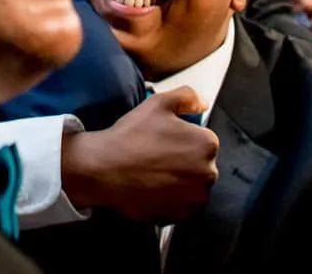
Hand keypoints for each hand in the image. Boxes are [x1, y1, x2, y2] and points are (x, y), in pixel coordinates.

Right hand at [61, 86, 218, 222]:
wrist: (104, 169)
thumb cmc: (131, 136)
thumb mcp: (158, 103)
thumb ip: (187, 96)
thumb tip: (203, 103)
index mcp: (206, 144)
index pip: (204, 140)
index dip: (184, 138)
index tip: (166, 140)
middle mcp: (207, 173)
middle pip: (201, 164)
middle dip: (185, 160)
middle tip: (157, 155)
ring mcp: (194, 198)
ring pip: (194, 186)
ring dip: (180, 181)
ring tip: (154, 172)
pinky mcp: (181, 215)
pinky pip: (183, 205)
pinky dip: (172, 199)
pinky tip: (153, 187)